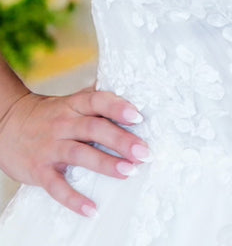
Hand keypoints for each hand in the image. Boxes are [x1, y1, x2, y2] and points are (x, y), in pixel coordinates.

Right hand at [0, 87, 150, 217]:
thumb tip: (131, 98)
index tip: (138, 117)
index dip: (117, 107)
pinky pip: (57, 186)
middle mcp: (63, 123)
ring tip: (128, 172)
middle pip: (94, 128)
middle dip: (121, 140)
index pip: (97, 101)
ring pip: (79, 154)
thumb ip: (95, 102)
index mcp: (73, 105)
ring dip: (105, 164)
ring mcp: (50, 147)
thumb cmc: (49, 115)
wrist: (7, 124)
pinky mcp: (39, 170)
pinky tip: (91, 209)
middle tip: (143, 152)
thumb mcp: (69, 102)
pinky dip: (74, 199)